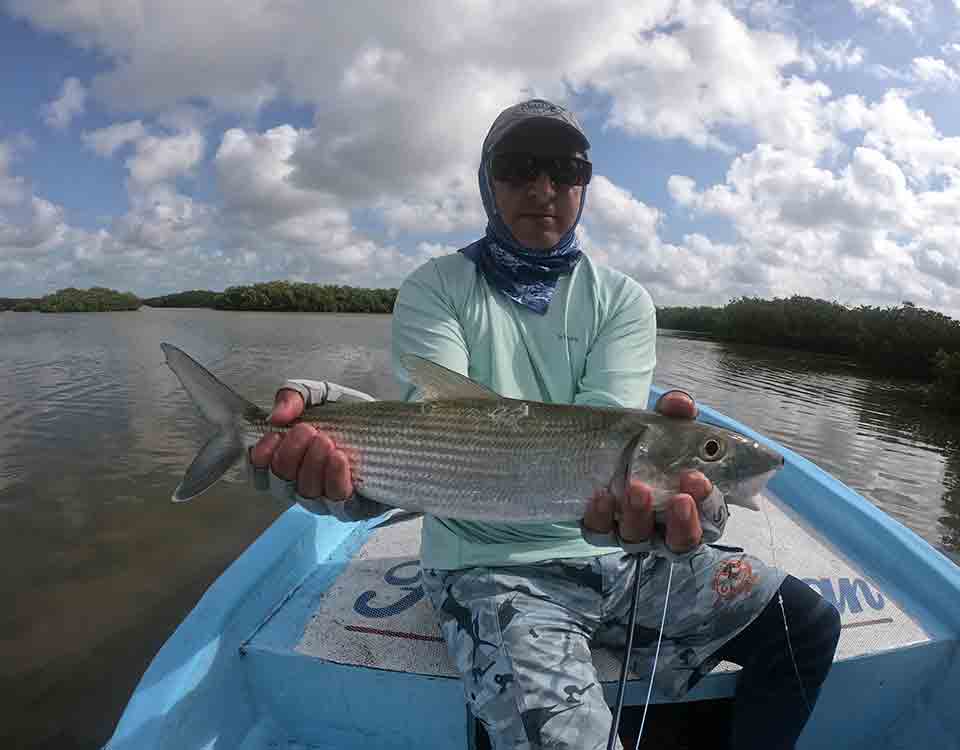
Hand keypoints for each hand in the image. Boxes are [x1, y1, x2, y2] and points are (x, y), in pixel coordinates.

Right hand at [249, 389, 353, 500]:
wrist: (390, 426)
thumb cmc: (349, 415)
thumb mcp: (319, 396)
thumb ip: (293, 396)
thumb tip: (276, 416)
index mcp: (289, 463)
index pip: (260, 474)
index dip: (261, 459)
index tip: (274, 435)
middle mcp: (303, 485)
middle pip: (281, 484)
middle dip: (290, 455)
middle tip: (306, 430)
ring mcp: (326, 500)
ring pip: (307, 494)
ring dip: (312, 465)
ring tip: (325, 440)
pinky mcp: (353, 507)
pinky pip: (337, 501)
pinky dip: (334, 478)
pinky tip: (339, 457)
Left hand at [582, 390, 711, 553]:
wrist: (602, 445)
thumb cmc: (646, 443)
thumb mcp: (663, 425)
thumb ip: (675, 413)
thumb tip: (681, 404)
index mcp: (692, 505)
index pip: (711, 518)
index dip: (708, 504)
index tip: (698, 480)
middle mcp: (664, 526)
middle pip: (680, 541)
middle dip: (683, 522)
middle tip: (679, 498)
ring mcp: (631, 529)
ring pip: (638, 538)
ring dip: (639, 515)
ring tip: (637, 488)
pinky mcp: (600, 527)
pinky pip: (599, 532)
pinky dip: (600, 516)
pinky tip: (602, 496)